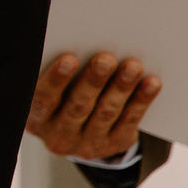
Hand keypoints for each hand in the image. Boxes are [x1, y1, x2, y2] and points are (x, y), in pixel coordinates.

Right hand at [25, 52, 160, 159]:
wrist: (76, 131)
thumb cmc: (59, 96)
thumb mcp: (46, 89)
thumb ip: (50, 71)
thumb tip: (75, 42)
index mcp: (36, 119)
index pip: (43, 99)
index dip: (56, 79)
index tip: (69, 58)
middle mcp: (58, 136)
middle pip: (78, 106)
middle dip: (93, 81)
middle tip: (106, 58)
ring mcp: (87, 145)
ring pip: (106, 113)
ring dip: (121, 88)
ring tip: (133, 66)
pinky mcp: (113, 145)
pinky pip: (129, 122)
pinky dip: (141, 101)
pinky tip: (151, 83)